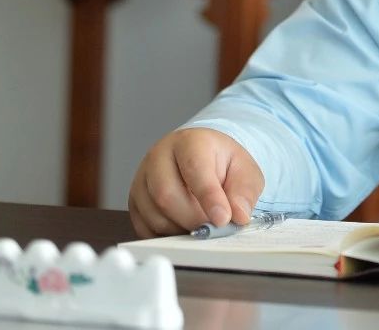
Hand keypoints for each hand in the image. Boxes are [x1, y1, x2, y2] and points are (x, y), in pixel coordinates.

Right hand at [128, 127, 264, 237]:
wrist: (200, 157)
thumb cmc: (222, 163)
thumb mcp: (244, 170)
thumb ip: (244, 191)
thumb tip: (239, 216)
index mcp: (189, 142)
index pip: (194, 168)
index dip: (209, 197)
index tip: (223, 219)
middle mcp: (158, 157)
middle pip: (166, 195)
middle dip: (194, 218)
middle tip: (213, 227)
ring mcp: (142, 179)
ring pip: (154, 215)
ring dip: (181, 230)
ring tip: (202, 225)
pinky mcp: (134, 202)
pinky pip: (145, 228)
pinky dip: (167, 236)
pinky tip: (184, 228)